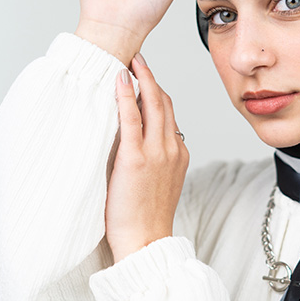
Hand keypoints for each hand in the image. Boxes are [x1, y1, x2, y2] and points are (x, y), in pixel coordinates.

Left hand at [105, 53, 188, 262]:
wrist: (146, 242)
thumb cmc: (147, 219)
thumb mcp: (159, 184)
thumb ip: (154, 160)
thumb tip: (135, 142)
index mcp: (179, 155)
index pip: (170, 115)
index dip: (157, 93)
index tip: (145, 79)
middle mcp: (172, 149)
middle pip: (165, 103)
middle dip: (151, 77)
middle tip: (138, 58)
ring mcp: (156, 153)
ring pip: (153, 104)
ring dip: (142, 78)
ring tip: (130, 61)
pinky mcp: (136, 159)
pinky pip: (131, 119)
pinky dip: (126, 95)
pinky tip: (120, 79)